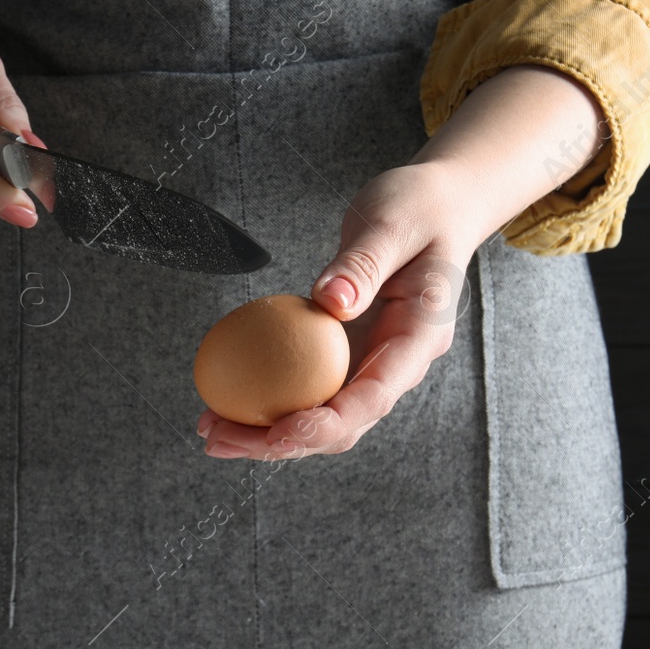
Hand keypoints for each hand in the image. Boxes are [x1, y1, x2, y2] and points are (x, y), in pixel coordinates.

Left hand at [197, 64, 607, 459]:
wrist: (438, 205)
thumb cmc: (419, 207)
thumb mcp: (393, 223)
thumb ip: (364, 263)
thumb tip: (330, 301)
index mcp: (420, 338)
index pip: (374, 396)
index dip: (328, 422)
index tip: (282, 430)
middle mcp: (397, 363)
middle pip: (342, 424)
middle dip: (282, 442)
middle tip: (221, 438)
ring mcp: (370, 363)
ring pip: (321, 415)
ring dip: (266, 433)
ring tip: (211, 431)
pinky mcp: (345, 355)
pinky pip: (307, 388)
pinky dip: (268, 401)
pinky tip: (225, 403)